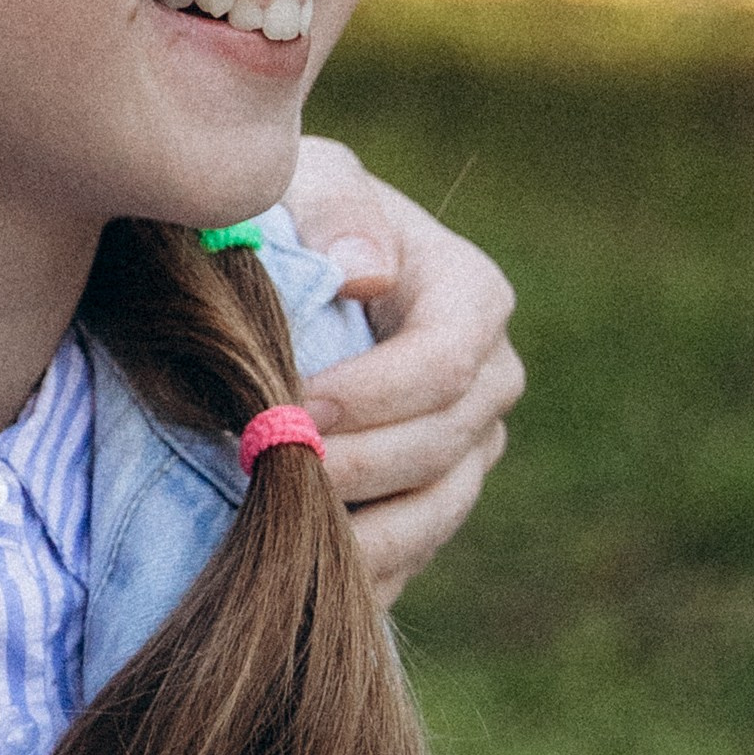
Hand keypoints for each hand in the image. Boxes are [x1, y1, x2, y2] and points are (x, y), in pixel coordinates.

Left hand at [283, 134, 524, 600]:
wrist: (271, 280)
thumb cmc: (290, 216)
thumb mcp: (304, 178)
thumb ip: (332, 206)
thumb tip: (363, 275)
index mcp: (471, 296)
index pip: (447, 361)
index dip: (375, 395)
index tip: (294, 409)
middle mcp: (487, 379)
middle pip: (443, 446)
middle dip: (354, 467)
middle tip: (266, 475)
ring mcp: (465, 449)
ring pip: (433, 513)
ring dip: (358, 534)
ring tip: (276, 534)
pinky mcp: (427, 501)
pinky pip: (407, 557)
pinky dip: (355, 573)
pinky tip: (289, 576)